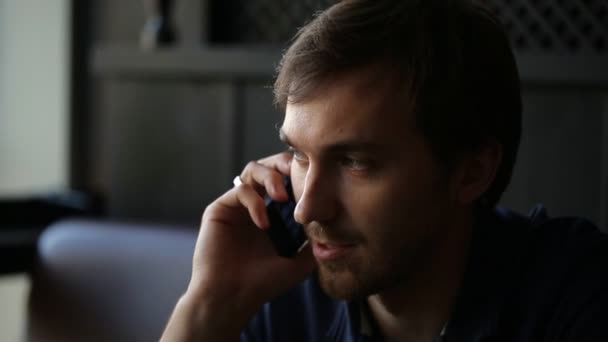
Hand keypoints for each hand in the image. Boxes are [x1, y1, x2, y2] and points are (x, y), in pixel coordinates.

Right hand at [161, 152, 314, 340]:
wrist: (232, 297)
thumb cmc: (263, 283)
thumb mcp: (300, 262)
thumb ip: (315, 242)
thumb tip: (336, 227)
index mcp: (273, 212)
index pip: (287, 180)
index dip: (300, 175)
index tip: (316, 180)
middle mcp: (254, 204)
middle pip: (269, 166)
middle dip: (285, 164)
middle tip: (299, 173)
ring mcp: (237, 205)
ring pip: (253, 170)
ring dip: (271, 177)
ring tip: (282, 197)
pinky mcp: (220, 208)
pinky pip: (240, 190)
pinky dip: (255, 202)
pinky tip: (264, 223)